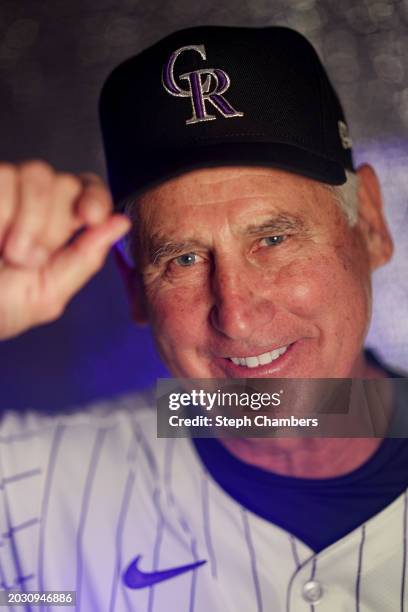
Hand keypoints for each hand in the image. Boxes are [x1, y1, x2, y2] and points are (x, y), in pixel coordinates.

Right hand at [0, 160, 130, 339]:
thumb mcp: (45, 295)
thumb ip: (84, 259)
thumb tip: (121, 224)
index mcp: (57, 228)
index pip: (88, 192)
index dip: (95, 198)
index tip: (90, 217)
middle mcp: (32, 202)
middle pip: (65, 183)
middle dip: (53, 225)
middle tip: (27, 259)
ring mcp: (4, 189)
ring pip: (34, 174)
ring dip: (26, 221)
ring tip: (6, 252)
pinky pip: (2, 179)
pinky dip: (0, 215)